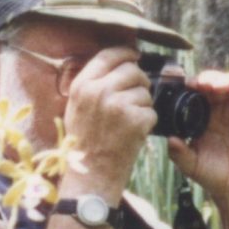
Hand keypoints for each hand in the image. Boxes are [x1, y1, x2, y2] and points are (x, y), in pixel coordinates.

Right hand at [57, 45, 156, 201]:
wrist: (91, 175)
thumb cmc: (84, 142)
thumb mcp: (76, 107)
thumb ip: (92, 84)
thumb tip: (117, 62)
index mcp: (82, 85)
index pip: (108, 54)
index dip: (126, 53)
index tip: (135, 56)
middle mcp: (99, 91)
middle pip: (132, 70)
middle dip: (139, 81)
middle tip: (136, 97)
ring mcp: (118, 105)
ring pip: (145, 92)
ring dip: (143, 105)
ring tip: (129, 122)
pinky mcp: (136, 120)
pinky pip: (151, 111)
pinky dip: (147, 122)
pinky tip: (134, 133)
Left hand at [167, 68, 228, 205]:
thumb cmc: (213, 175)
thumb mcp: (190, 164)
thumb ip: (179, 153)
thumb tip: (170, 139)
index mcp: (205, 115)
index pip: (200, 91)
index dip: (194, 83)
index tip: (184, 84)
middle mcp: (224, 110)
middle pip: (218, 82)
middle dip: (209, 78)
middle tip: (201, 84)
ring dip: (227, 80)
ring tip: (217, 87)